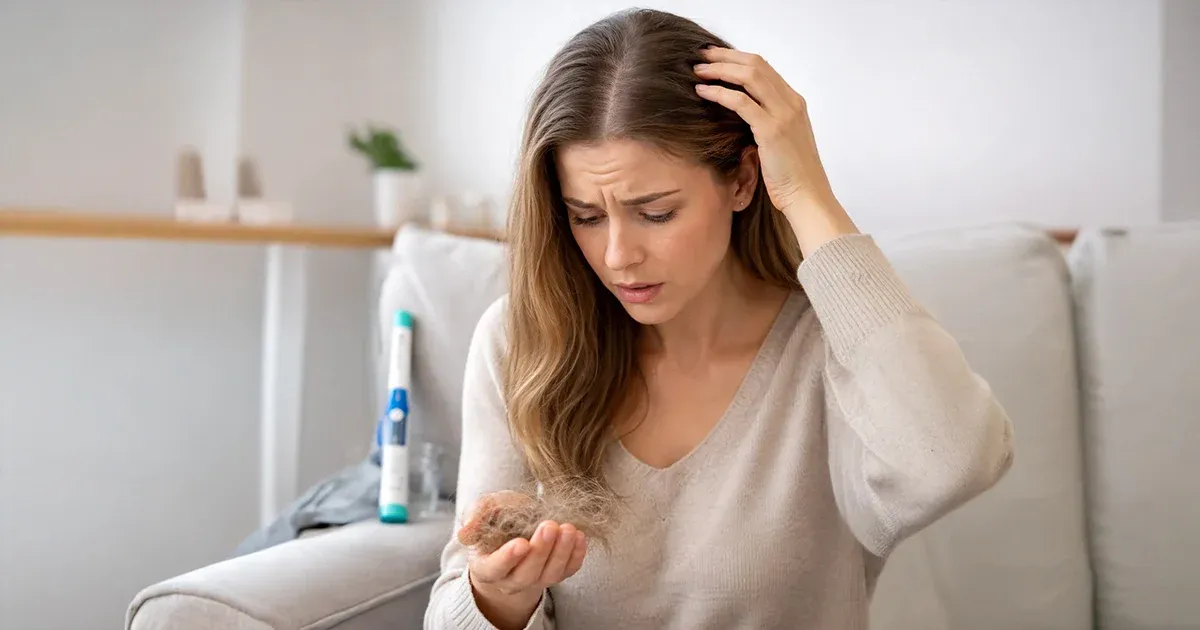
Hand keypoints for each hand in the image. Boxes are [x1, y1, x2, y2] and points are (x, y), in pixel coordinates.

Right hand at [458, 492, 587, 628]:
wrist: (517, 527)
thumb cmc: (498, 518)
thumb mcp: (484, 510)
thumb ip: (474, 516)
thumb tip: (465, 533)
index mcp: (486, 566)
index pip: (495, 568)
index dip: (507, 558)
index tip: (521, 543)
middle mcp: (510, 579)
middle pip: (526, 574)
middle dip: (540, 551)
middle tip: (549, 526)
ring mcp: (535, 580)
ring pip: (549, 575)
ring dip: (562, 553)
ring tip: (569, 529)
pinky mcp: (556, 574)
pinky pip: (568, 571)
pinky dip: (576, 556)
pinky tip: (580, 537)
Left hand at [694, 47, 858, 254]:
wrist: (807, 196)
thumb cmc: (791, 177)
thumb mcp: (780, 142)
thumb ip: (765, 123)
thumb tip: (738, 116)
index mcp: (794, 103)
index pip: (764, 68)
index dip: (737, 59)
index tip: (715, 58)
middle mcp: (791, 102)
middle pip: (755, 65)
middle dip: (725, 56)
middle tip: (701, 54)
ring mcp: (784, 114)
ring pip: (749, 76)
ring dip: (720, 69)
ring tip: (697, 69)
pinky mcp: (772, 129)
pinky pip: (741, 102)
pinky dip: (719, 92)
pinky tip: (703, 91)